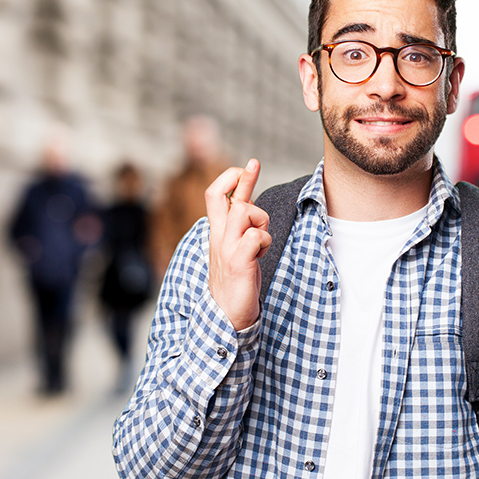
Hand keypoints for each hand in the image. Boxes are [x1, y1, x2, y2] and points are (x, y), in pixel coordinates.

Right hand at [205, 159, 271, 329]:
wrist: (226, 316)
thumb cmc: (236, 282)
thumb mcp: (235, 249)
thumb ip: (240, 228)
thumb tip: (248, 206)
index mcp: (216, 232)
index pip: (214, 195)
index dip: (229, 178)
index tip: (246, 167)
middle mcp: (218, 236)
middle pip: (222, 196)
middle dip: (243, 177)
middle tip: (254, 162)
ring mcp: (226, 249)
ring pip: (243, 212)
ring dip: (260, 219)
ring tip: (262, 240)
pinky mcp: (237, 263)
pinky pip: (254, 237)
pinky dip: (263, 240)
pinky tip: (261, 253)